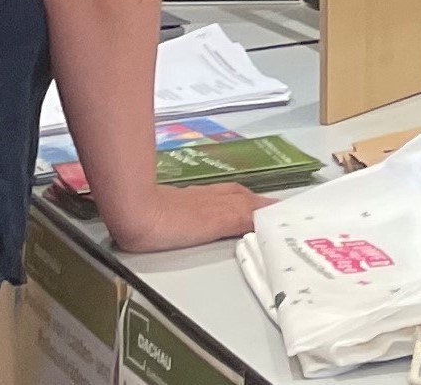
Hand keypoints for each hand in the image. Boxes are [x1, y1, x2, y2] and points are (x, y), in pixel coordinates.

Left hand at [100, 181, 267, 253]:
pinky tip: (220, 206)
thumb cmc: (170, 224)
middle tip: (276, 210)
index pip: (253, 206)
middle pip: (243, 198)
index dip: (269, 209)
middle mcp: (213, 198)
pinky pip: (212, 198)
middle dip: (260, 204)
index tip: (287, 214)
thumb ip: (240, 219)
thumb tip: (268, 215)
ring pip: (228, 196)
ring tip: (256, 207)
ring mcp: (195, 199)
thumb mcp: (212, 224)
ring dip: (244, 201)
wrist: (133, 211)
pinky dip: (226, 201)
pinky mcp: (179, 202)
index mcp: (223, 205)